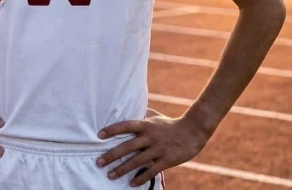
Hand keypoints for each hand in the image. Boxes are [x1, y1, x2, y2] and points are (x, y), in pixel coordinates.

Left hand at [95, 113, 209, 186]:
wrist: (193, 131)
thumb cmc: (170, 124)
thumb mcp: (155, 117)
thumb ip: (141, 115)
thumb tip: (126, 108)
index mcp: (146, 125)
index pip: (126, 126)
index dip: (112, 130)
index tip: (99, 135)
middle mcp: (150, 137)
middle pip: (128, 147)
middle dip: (112, 155)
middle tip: (98, 162)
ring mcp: (159, 149)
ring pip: (137, 161)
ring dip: (122, 169)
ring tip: (110, 175)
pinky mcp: (167, 160)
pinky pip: (151, 171)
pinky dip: (140, 178)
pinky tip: (131, 183)